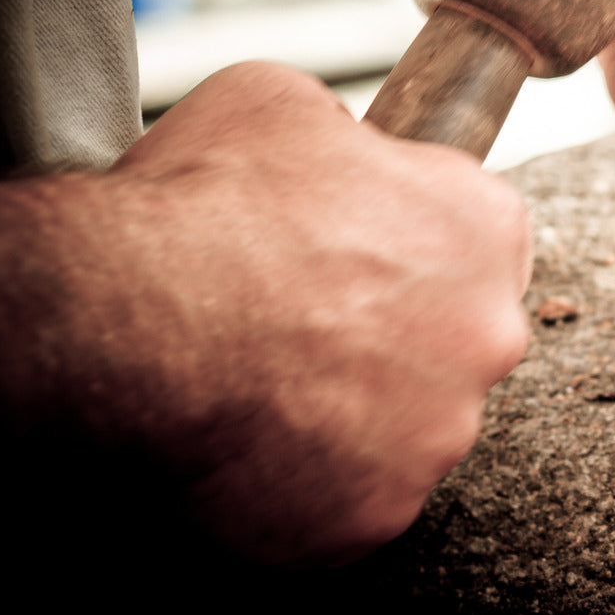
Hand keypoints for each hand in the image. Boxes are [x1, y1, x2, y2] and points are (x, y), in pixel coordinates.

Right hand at [26, 63, 530, 562]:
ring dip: (352, 418)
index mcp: (485, 225)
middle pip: (454, 342)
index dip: (408, 249)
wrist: (124, 316)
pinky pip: (354, 504)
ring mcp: (441, 432)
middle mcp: (490, 333)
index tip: (356, 263)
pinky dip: (308, 488)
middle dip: (391, 340)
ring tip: (264, 390)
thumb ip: (341, 132)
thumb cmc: (203, 204)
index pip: (475, 242)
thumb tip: (338, 145)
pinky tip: (248, 448)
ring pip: (408, 430)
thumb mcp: (278, 103)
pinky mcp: (381, 511)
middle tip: (303, 332)